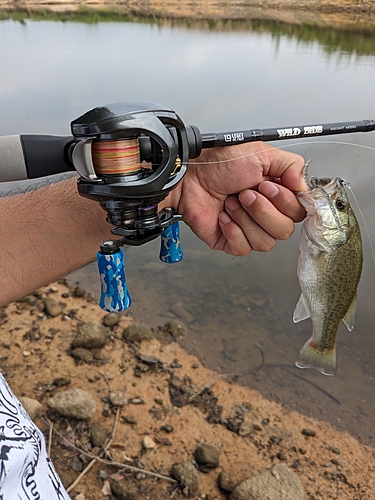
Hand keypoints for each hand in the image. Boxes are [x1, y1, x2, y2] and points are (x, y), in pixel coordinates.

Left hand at [170, 142, 306, 255]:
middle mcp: (265, 213)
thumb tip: (304, 185)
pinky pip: (243, 248)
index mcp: (276, 194)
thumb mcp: (261, 153)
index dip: (285, 203)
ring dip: (246, 219)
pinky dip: (232, 231)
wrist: (190, 176)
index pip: (298, 212)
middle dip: (263, 211)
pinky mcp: (230, 241)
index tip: (267, 187)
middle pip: (284, 231)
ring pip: (265, 243)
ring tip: (231, 202)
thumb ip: (290, 165)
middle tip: (245, 193)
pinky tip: (224, 216)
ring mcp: (248, 229)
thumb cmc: (218, 164)